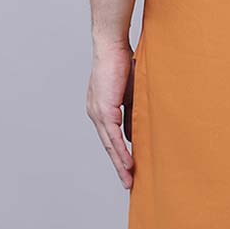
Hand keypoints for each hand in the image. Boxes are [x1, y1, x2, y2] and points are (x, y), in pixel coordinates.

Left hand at [86, 40, 134, 188]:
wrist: (112, 46)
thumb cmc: (123, 64)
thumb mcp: (131, 93)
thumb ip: (132, 114)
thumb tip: (134, 134)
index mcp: (100, 109)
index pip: (110, 137)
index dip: (119, 154)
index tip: (129, 168)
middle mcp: (95, 113)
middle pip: (108, 146)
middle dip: (119, 166)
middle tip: (128, 182)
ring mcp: (97, 112)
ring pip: (109, 145)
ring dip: (120, 164)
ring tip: (129, 179)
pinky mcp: (103, 110)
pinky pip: (113, 137)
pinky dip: (121, 151)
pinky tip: (128, 164)